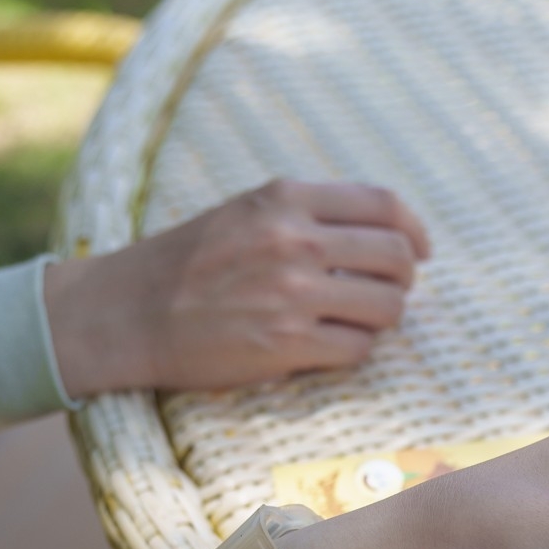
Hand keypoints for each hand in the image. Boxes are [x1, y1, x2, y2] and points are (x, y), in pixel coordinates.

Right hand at [42, 179, 432, 396]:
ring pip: (388, 307)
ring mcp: (293, 294)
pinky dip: (353, 349)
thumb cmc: (191, 263)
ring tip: (354, 319)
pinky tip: (328, 344)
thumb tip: (387, 234)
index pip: (384, 205)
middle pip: (396, 257)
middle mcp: (294, 240)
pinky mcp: (288, 343)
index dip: (414, 231)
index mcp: (286, 198)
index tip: (419, 251)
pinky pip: (359, 348)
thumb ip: (309, 214)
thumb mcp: (247, 212)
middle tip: (387, 291)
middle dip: (403, 279)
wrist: (128, 312)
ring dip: (382, 318)